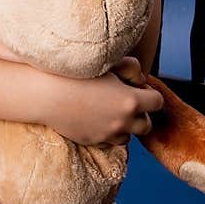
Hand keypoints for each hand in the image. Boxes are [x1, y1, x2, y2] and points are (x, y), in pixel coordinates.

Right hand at [40, 56, 164, 146]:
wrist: (46, 93)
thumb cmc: (77, 72)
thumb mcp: (110, 62)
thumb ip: (132, 68)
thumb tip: (139, 80)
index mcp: (131, 101)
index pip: (157, 102)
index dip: (149, 94)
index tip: (135, 87)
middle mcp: (123, 121)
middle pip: (146, 125)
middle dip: (140, 114)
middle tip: (124, 101)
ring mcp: (107, 134)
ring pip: (128, 137)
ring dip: (124, 126)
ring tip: (109, 111)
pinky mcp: (92, 140)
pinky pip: (107, 141)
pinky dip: (106, 132)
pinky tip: (94, 117)